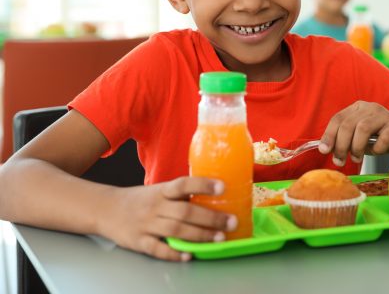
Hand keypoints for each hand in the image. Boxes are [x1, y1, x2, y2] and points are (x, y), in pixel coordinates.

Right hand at [99, 177, 235, 260]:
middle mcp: (155, 206)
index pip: (183, 184)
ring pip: (176, 230)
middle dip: (211, 218)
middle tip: (231, 222)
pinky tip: (189, 255)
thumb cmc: (140, 200)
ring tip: (219, 238)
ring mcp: (146, 224)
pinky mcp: (138, 241)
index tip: (223, 187)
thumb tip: (213, 197)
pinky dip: (173, 254)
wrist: (105, 209)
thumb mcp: (158, 191)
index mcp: (162, 191)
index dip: (203, 185)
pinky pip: (157, 249)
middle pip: (185, 212)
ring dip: (200, 235)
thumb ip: (180, 195)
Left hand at [319, 101, 388, 165]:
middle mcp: (370, 107)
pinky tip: (377, 152)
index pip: (338, 119)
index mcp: (357, 108)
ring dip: (356, 147)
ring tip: (356, 158)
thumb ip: (344, 141)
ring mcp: (385, 115)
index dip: (329, 135)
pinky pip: (383, 138)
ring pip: (363, 128)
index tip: (324, 151)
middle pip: (348, 124)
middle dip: (341, 145)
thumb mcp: (358, 138)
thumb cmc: (379, 139)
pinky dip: (377, 149)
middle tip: (340, 161)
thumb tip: (326, 149)